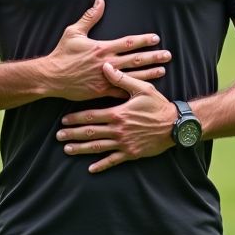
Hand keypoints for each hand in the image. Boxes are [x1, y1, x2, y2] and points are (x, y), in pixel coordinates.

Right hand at [40, 0, 170, 101]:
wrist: (51, 76)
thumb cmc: (62, 53)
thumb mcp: (74, 32)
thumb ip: (89, 17)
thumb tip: (100, 1)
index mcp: (102, 47)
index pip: (128, 42)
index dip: (143, 40)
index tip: (156, 39)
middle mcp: (107, 63)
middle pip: (135, 59)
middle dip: (153, 57)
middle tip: (168, 55)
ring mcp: (105, 78)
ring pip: (132, 76)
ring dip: (149, 73)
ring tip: (162, 71)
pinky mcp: (101, 90)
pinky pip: (120, 91)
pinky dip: (133, 90)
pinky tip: (145, 90)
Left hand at [55, 62, 177, 172]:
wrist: (175, 125)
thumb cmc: (158, 105)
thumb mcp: (142, 88)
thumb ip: (121, 79)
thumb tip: (105, 66)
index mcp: (118, 114)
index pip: (91, 116)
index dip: (76, 118)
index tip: (64, 120)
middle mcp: (118, 130)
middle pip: (90, 132)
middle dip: (73, 134)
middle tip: (58, 136)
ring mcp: (124, 143)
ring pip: (98, 147)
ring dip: (81, 149)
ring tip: (67, 150)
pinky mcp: (131, 153)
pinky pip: (113, 161)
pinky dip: (101, 165)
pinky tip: (90, 168)